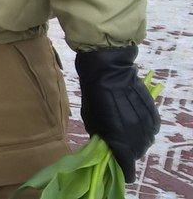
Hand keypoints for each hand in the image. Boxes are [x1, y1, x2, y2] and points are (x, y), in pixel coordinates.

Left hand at [76, 47, 159, 182]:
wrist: (108, 68)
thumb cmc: (92, 93)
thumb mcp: (91, 118)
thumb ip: (101, 136)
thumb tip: (107, 146)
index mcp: (117, 135)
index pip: (125, 161)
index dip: (125, 170)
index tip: (124, 175)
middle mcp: (135, 132)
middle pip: (136, 152)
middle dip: (128, 154)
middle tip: (119, 150)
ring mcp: (146, 121)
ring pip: (146, 141)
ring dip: (137, 142)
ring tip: (127, 135)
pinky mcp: (153, 111)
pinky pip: (153, 128)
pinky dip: (145, 130)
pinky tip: (136, 124)